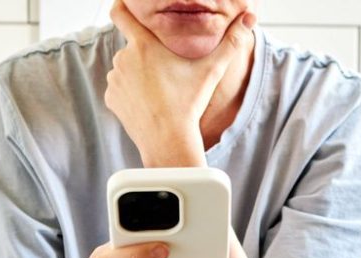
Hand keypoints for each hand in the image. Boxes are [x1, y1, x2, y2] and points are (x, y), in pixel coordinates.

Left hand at [105, 0, 255, 166]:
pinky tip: (148, 101)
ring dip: (138, 72)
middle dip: (145, 52)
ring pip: (126, 67)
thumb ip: (231, 41)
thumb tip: (250, 18)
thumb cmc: (189, 103)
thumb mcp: (212, 69)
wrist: (168, 140)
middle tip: (165, 69)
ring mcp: (114, 79)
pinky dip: (131, 91)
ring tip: (159, 88)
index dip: (122, 5)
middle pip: (132, 45)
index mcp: (143, 45)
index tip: (125, 2)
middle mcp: (123, 58)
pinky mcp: (111, 98)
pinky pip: (120, 87)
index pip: (120, 13)